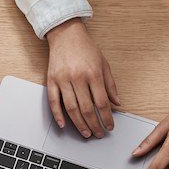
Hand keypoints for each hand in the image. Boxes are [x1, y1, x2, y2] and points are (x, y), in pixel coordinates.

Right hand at [46, 18, 119, 137]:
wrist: (66, 34)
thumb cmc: (86, 48)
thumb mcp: (104, 64)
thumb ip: (110, 85)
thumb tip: (117, 103)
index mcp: (93, 74)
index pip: (101, 102)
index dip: (107, 117)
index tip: (110, 126)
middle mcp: (78, 77)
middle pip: (86, 108)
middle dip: (94, 124)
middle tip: (98, 134)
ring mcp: (63, 80)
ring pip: (71, 108)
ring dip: (78, 124)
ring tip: (85, 133)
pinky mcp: (51, 80)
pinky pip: (53, 101)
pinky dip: (58, 115)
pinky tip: (63, 125)